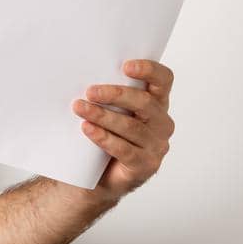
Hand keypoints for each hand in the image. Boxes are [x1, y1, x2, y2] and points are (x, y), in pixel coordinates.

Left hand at [68, 59, 175, 202]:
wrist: (99, 177)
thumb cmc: (105, 135)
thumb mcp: (109, 110)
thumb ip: (107, 94)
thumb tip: (79, 73)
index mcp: (157, 103)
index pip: (163, 80)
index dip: (149, 70)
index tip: (126, 66)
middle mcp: (161, 123)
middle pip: (145, 103)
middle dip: (116, 94)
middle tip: (90, 91)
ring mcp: (156, 146)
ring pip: (131, 126)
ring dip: (103, 116)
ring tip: (80, 108)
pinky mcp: (145, 165)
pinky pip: (125, 149)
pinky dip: (104, 138)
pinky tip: (88, 129)